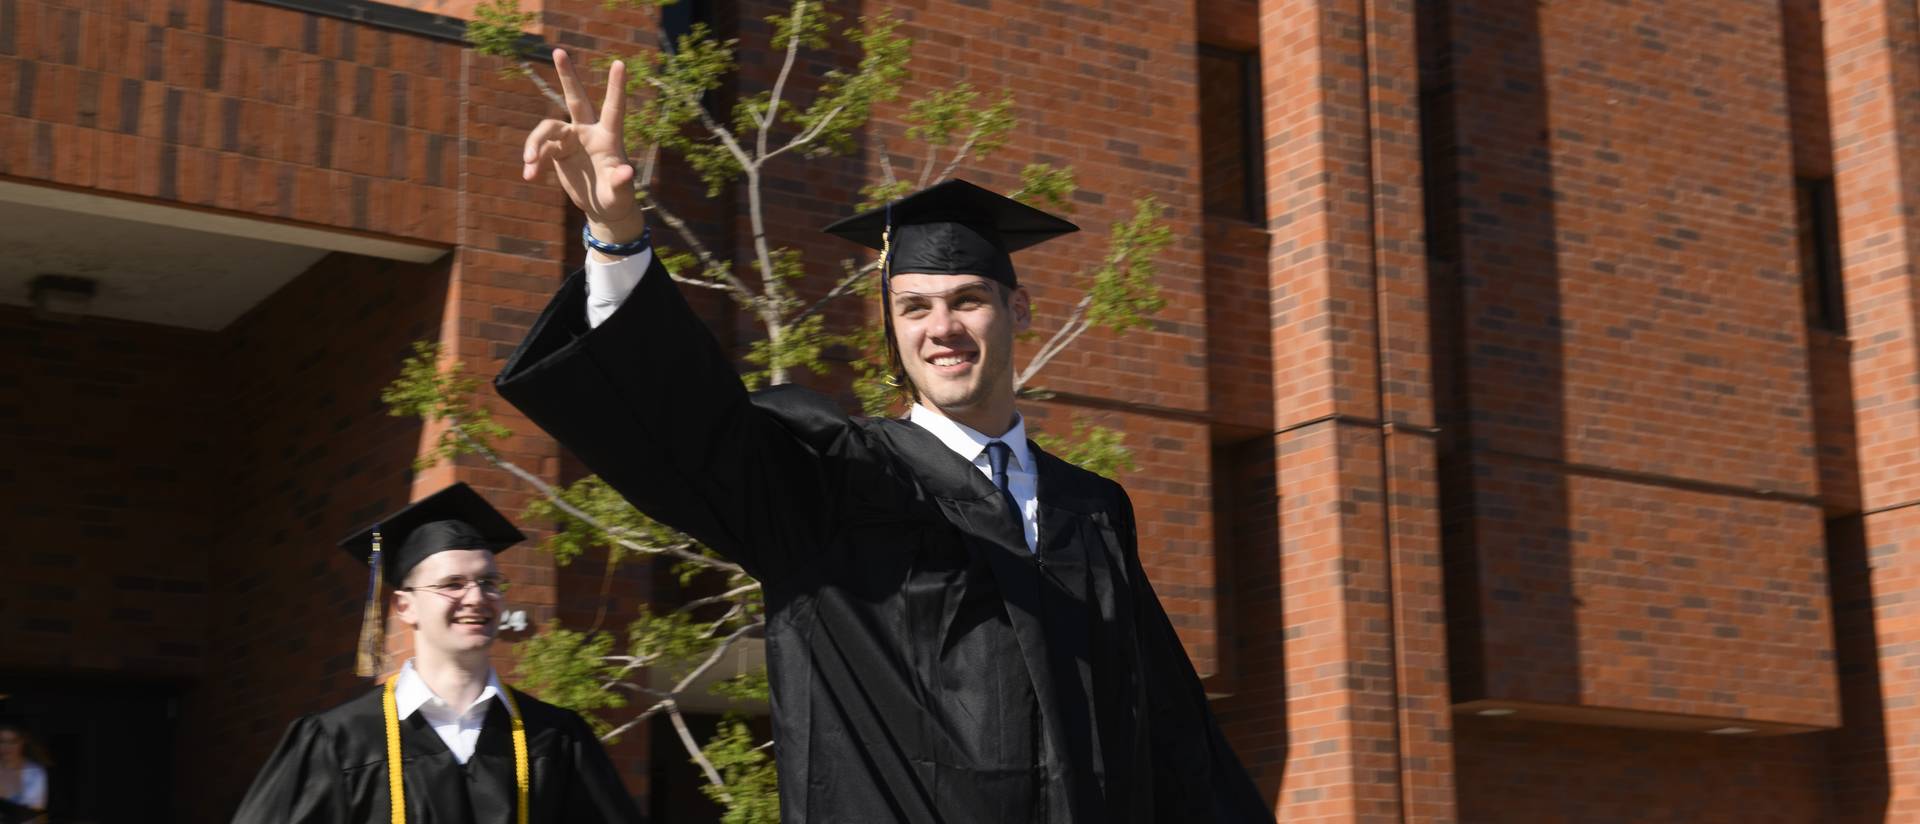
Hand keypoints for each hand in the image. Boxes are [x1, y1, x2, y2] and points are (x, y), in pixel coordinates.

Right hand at [522, 49, 645, 242]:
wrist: (602, 207)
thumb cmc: (617, 199)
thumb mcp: (621, 194)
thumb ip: (621, 182)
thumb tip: (626, 171)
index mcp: (609, 138)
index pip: (614, 108)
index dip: (616, 86)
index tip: (620, 63)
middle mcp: (588, 131)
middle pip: (576, 98)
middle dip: (567, 75)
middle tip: (558, 50)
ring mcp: (571, 139)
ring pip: (547, 129)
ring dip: (534, 144)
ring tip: (528, 163)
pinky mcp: (557, 150)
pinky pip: (539, 149)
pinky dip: (533, 162)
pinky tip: (529, 176)